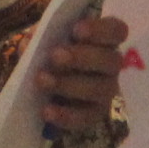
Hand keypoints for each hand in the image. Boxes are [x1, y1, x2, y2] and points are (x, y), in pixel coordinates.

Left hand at [37, 13, 128, 131]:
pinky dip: (66, 115)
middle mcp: (110, 65)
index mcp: (102, 40)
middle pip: (111, 60)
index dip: (101, 30)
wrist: (43, 84)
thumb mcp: (41, 39)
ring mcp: (105, 91)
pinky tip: (47, 111)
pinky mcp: (95, 114)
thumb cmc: (49, 52)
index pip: (116, 30)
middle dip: (82, 58)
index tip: (76, 30)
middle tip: (55, 56)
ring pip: (99, 89)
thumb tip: (32, 43)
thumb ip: (38, 37)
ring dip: (69, 85)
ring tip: (42, 80)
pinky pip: (86, 117)